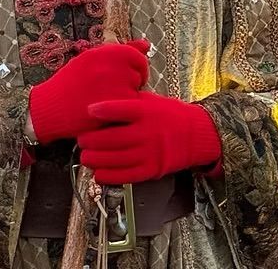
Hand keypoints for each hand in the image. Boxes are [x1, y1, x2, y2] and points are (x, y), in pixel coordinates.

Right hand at [28, 39, 150, 142]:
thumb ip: (121, 51)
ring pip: (136, 91)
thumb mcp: (90, 60)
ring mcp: (113, 85)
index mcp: (104, 52)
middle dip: (132, 83)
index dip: (135, 68)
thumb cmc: (71, 83)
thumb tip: (146, 44)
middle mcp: (110, 65)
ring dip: (127, 97)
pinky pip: (130, 107)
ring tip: (106, 100)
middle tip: (113, 91)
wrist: (49, 107)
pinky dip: (122, 110)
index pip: (136, 56)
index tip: (128, 76)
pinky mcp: (115, 105)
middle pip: (138, 74)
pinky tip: (107, 111)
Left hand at [77, 92, 221, 184]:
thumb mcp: (150, 101)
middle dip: (92, 141)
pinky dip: (109, 176)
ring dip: (96, 160)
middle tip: (81, 140)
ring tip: (85, 157)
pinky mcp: (152, 169)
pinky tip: (98, 173)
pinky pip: (127, 176)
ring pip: (117, 159)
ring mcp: (150, 153)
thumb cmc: (168, 115)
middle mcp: (148, 132)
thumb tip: (100, 101)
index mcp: (147, 112)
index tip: (88, 110)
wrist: (196, 134)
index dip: (103, 110)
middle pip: (114, 138)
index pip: (121, 109)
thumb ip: (128, 102)